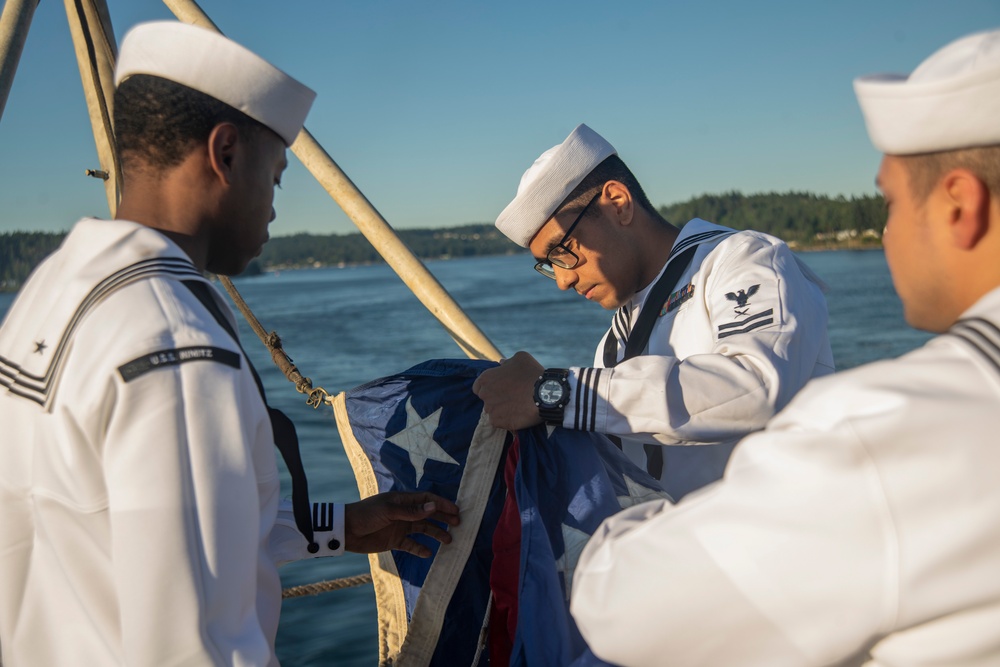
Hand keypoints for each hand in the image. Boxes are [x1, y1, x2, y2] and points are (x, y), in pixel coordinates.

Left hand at [344, 491, 460, 557]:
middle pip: (429, 514)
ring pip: (423, 530)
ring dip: (436, 534)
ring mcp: (400, 527)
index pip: (427, 500)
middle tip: (457, 524)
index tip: (456, 510)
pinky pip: (411, 545)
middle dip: (443, 518)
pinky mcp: (395, 541)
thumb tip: (433, 507)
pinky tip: (428, 553)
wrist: (347, 531)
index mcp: (403, 501)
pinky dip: (420, 549)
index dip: (442, 504)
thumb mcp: (389, 511)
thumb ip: (412, 511)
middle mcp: (405, 513)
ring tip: (449, 541)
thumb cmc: (367, 514)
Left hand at [472, 351, 544, 430]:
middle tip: (511, 397)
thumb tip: (502, 364)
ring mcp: (490, 410)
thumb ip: (508, 361)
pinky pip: (499, 422)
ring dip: (501, 409)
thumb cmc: (532, 373)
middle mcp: (485, 394)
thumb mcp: (521, 358)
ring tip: (516, 407)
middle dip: (496, 398)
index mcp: (485, 378)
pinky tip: (517, 415)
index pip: (478, 386)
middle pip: (486, 399)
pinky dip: (506, 420)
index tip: (500, 388)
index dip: (489, 387)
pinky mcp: (498, 422)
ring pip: (493, 411)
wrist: (544, 395)